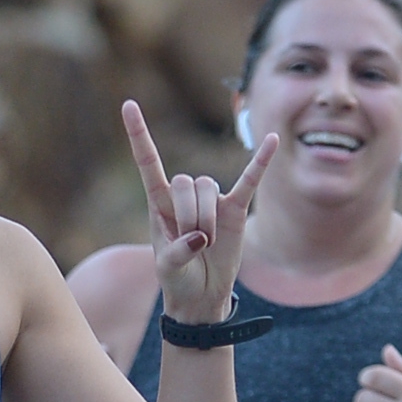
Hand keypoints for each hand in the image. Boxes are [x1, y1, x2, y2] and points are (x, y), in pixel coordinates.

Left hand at [122, 102, 272, 322]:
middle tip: (192, 243)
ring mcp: (212, 200)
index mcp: (158, 203)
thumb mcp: (168, 270)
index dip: (139, 135)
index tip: (128, 105)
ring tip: (206, 244)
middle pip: (186, 182)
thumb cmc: (178, 280)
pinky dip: (260, 162)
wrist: (202, 296)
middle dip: (188, 214)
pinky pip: (250, 180)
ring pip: (209, 188)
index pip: (148, 162)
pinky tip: (272, 140)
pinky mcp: (236, 209)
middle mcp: (184, 195)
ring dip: (206, 218)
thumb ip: (178, 253)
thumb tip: (201, 237)